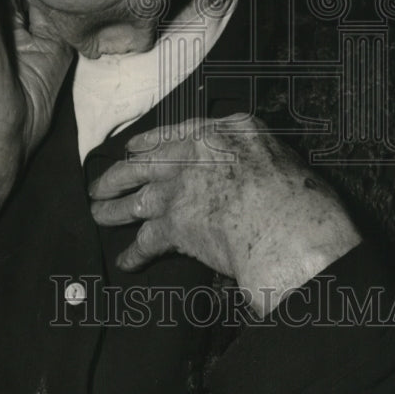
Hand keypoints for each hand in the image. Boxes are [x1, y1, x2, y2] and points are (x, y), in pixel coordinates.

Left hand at [89, 114, 360, 313]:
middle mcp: (191, 155)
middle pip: (143, 164)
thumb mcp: (274, 153)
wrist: (284, 223)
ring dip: (113, 210)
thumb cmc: (295, 192)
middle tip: (99, 185)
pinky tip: (126, 261)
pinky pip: (146, 241)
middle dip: (118, 176)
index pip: (175, 132)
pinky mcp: (172, 225)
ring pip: (135, 199)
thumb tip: (252, 167)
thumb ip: (251, 156)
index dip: (149, 142)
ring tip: (99, 215)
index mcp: (220, 132)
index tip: (131, 147)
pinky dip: (135, 254)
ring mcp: (177, 189)